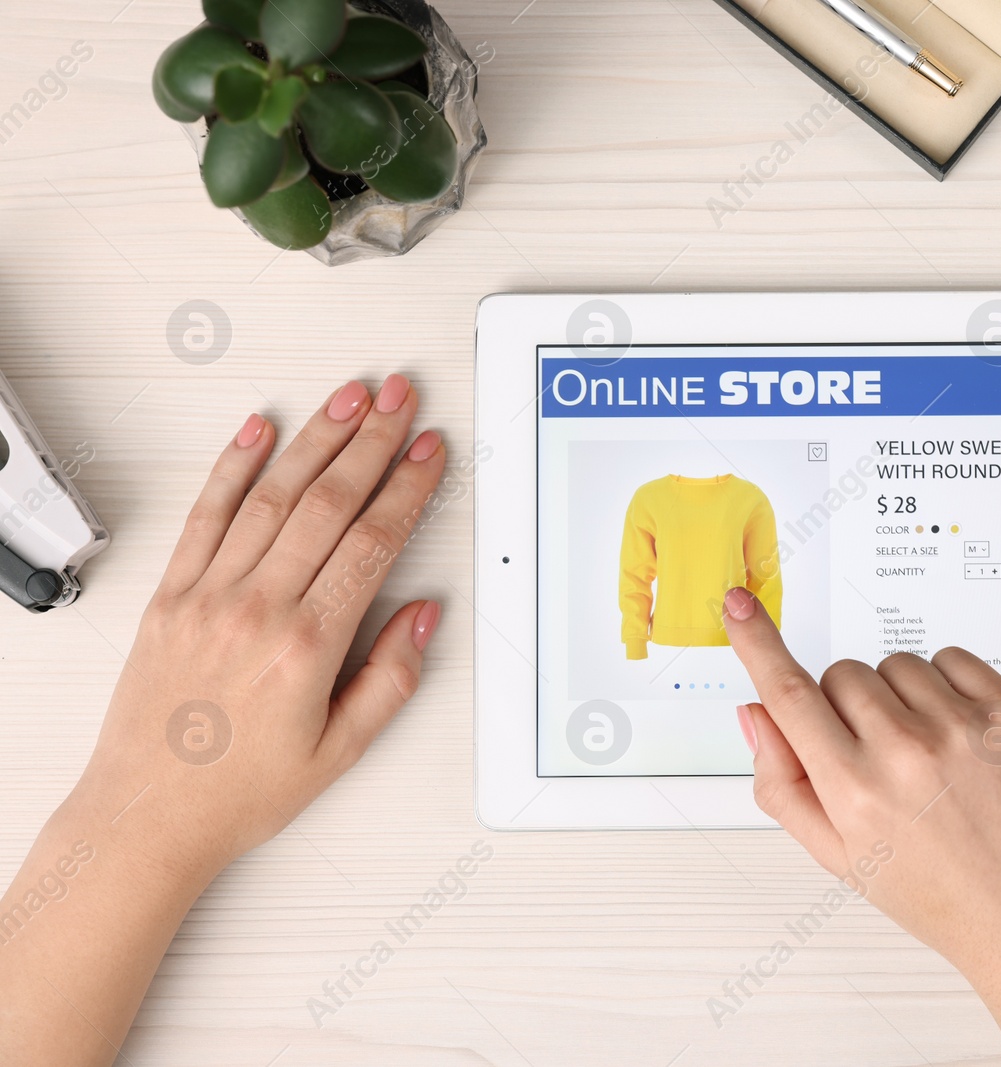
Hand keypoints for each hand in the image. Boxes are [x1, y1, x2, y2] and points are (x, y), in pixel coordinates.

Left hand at [71, 375, 445, 885]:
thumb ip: (391, 678)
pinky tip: (259, 431)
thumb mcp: (341, 751)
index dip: (407, 488)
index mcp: (306, 647)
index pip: (371, 543)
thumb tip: (422, 615)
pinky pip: (205, 515)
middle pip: (327, 502)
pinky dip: (233, 466)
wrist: (146, 816)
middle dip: (372, 441)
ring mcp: (207, 595)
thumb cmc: (239, 792)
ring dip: (316, 438)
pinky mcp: (169, 594)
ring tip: (349, 397)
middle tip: (400, 397)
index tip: (428, 452)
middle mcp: (255, 609)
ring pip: (272, 495)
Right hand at [722, 586, 1000, 1065]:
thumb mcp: (837, 855)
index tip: (740, 606)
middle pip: (842, 674)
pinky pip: (952, 657)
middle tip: (875, 757)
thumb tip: (756, 714)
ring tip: (923, 754)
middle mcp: (906, 752)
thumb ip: (783, 782)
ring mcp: (962, 727)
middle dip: (846, 706)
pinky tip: (954, 735)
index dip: (757, 643)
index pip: (788, 695)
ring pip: (895, 663)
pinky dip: (946, 685)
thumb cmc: (933, 891)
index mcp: (855, 791)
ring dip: (898, 695)